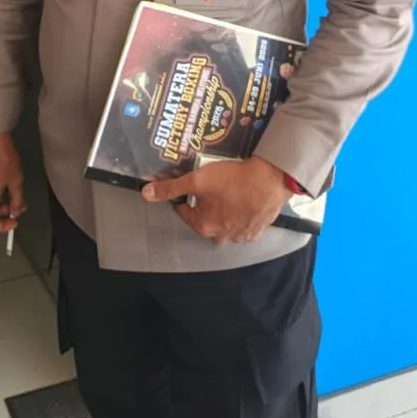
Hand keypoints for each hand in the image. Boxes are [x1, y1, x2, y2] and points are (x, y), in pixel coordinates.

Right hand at [0, 127, 26, 232]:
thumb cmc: (4, 159)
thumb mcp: (15, 181)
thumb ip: (17, 201)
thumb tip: (15, 211)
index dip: (2, 227)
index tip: (15, 220)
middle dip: (5, 211)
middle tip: (21, 204)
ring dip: (1, 200)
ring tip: (15, 189)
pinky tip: (5, 178)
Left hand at [142, 157, 290, 244]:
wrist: (270, 180)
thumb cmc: (232, 180)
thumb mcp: (196, 180)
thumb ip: (170, 188)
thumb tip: (146, 194)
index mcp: (203, 227)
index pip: (183, 210)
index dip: (184, 195)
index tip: (192, 183)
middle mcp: (221, 237)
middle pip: (204, 217)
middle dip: (204, 202)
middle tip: (211, 184)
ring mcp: (241, 236)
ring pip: (224, 220)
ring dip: (222, 208)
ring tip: (228, 189)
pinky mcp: (257, 231)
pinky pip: (242, 222)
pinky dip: (240, 212)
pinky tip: (243, 198)